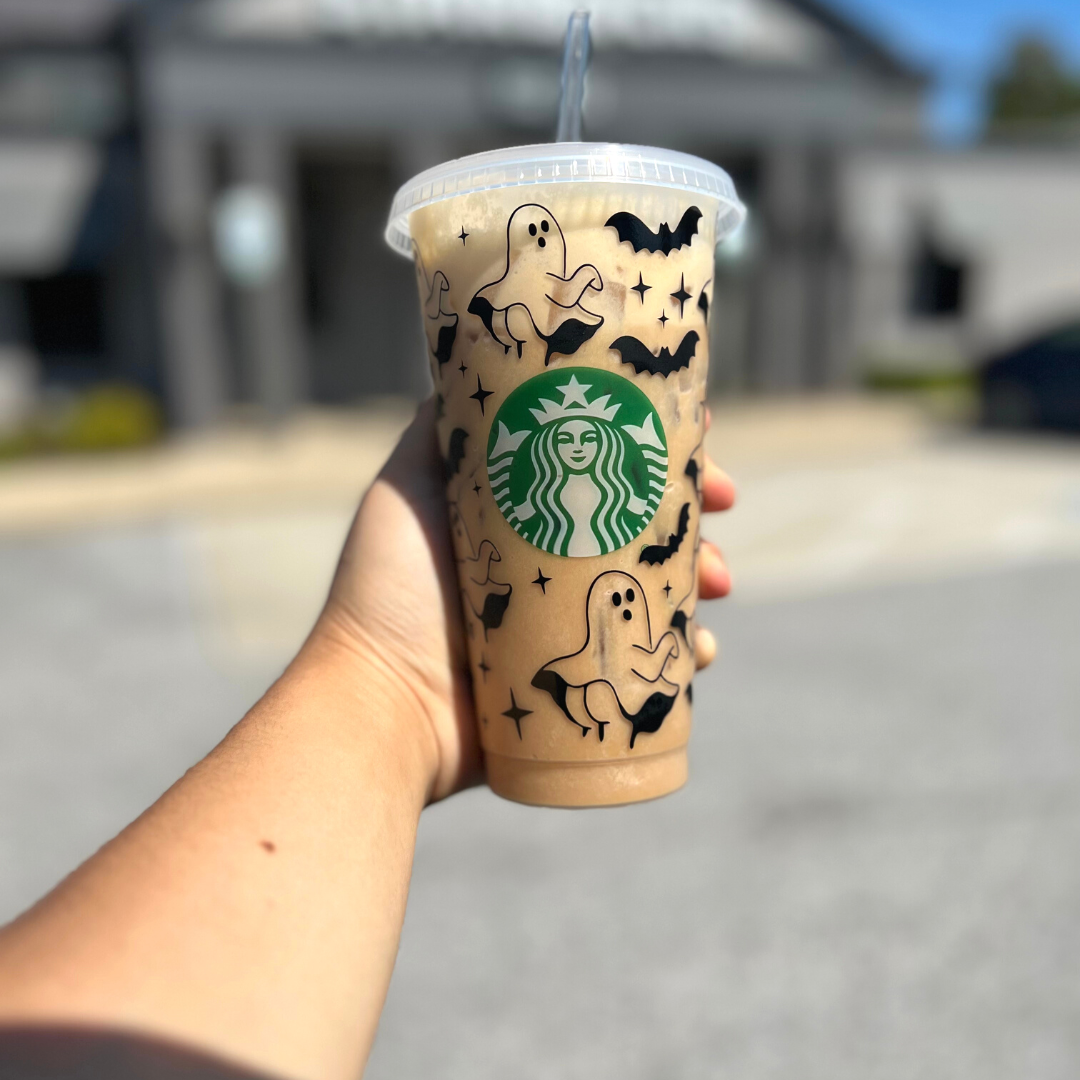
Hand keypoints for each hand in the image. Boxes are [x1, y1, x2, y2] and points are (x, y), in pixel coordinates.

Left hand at [311, 400, 734, 804]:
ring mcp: (566, 623)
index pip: (602, 469)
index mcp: (523, 515)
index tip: (696, 434)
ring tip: (717, 581)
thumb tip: (479, 360)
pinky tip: (699, 649)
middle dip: (691, 513)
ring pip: (655, 589)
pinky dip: (684, 652)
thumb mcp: (407, 484)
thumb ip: (440, 428)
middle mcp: (549, 564)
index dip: (651, 448)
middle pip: (641, 525)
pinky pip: (649, 663)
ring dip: (702, 576)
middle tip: (723, 507)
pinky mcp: (578, 678)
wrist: (382, 699)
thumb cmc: (388, 587)